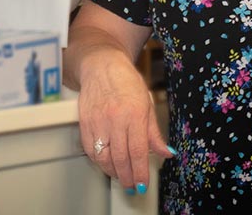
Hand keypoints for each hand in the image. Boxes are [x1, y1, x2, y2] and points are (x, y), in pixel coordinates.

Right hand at [77, 53, 172, 193]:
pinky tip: (106, 164)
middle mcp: (115, 119)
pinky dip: (98, 161)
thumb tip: (167, 152)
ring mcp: (98, 121)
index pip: (138, 151)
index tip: (143, 183)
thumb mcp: (147, 103)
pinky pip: (90, 150)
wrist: (101, 66)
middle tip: (132, 186)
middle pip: (120, 157)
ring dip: (113, 172)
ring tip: (121, 176)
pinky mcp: (85, 123)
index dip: (140, 171)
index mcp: (134, 114)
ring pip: (103, 157)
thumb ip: (154, 133)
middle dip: (128, 177)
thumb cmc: (126, 81)